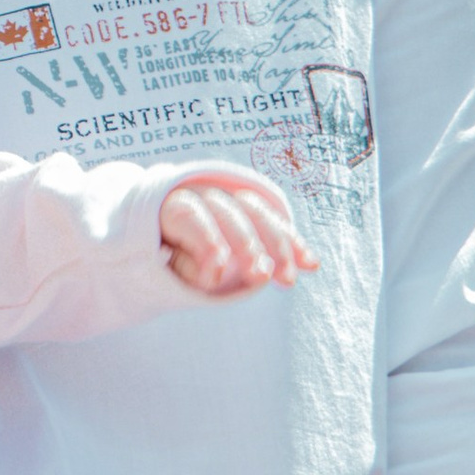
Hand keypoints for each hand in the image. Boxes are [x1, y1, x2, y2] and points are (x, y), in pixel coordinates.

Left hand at [160, 172, 314, 297]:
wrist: (169, 232)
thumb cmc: (163, 255)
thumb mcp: (163, 262)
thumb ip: (186, 267)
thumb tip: (215, 275)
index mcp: (173, 205)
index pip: (189, 217)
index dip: (206, 243)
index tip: (218, 275)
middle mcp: (204, 194)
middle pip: (229, 212)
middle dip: (247, 245)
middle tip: (260, 276)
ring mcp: (232, 198)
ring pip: (258, 214)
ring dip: (277, 247)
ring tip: (287, 280)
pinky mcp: (254, 212)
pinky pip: (277, 223)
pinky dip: (293, 244)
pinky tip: (311, 265)